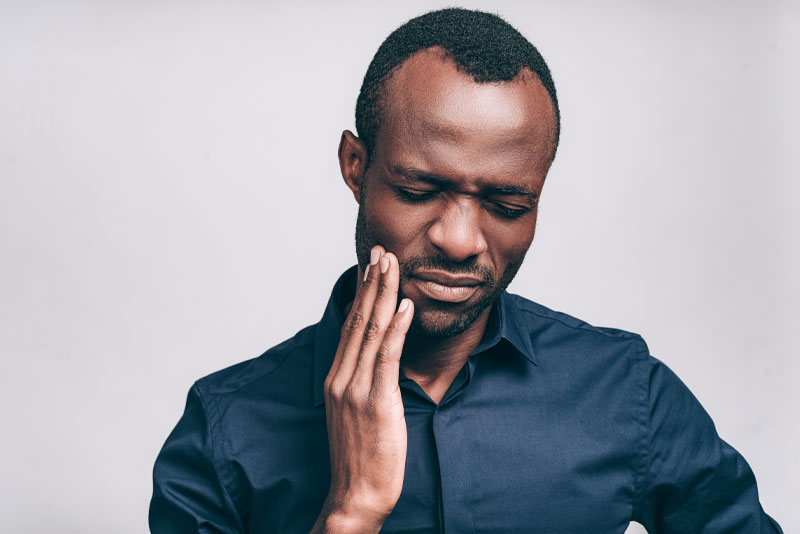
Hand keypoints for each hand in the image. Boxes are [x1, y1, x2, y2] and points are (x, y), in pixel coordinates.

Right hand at [312, 246, 413, 532]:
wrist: (355, 495)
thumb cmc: (361, 457)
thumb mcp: (355, 413)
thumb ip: (363, 383)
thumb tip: (378, 359)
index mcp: (337, 379)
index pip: (350, 326)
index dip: (362, 293)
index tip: (371, 266)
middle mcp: (342, 377)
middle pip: (358, 320)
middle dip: (372, 282)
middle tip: (381, 251)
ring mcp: (356, 388)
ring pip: (371, 330)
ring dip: (383, 294)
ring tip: (392, 265)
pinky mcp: (376, 401)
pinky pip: (386, 357)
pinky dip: (397, 328)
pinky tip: (406, 306)